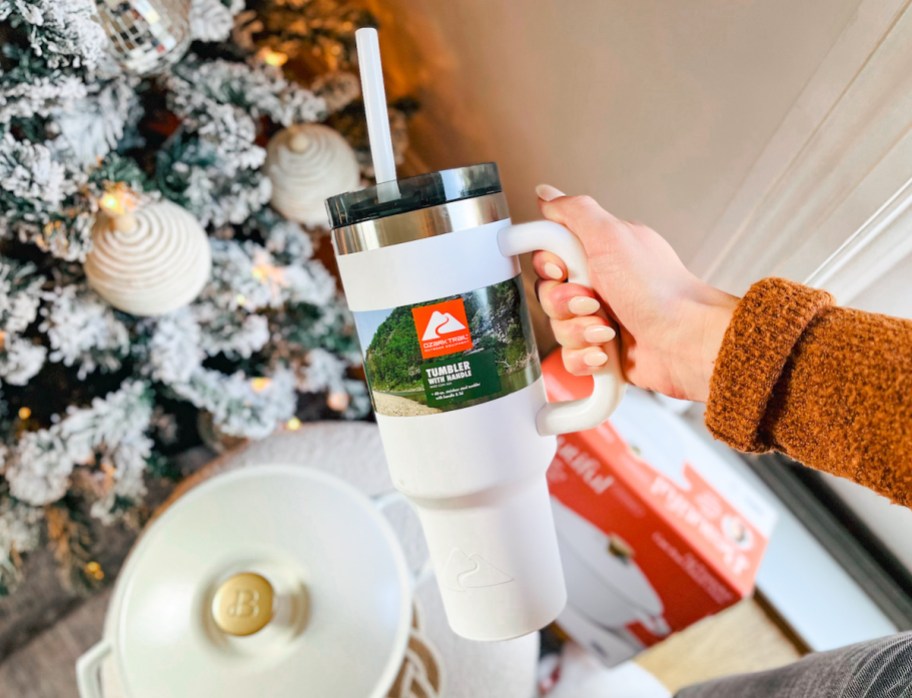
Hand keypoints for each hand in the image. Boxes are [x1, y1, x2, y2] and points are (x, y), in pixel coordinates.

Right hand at [532, 184, 737, 401]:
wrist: (687, 342)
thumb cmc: (659, 290)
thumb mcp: (612, 237)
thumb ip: (574, 212)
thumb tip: (546, 194)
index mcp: (600, 253)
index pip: (549, 254)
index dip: (549, 265)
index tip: (563, 269)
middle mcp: (599, 285)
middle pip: (548, 294)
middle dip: (565, 303)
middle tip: (593, 300)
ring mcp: (600, 320)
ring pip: (557, 329)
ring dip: (579, 331)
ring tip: (609, 329)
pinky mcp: (602, 352)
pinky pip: (570, 358)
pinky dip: (585, 358)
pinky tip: (606, 352)